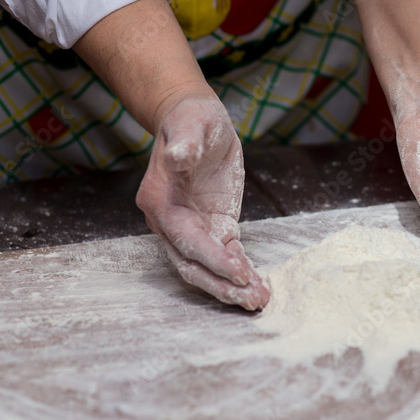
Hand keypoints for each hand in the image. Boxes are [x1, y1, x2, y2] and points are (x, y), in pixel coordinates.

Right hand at [136, 96, 268, 309]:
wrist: (194, 120)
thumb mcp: (191, 123)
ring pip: (206, 268)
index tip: (239, 271)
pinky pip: (225, 255)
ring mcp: (191, 227)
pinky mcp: (213, 226)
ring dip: (231, 286)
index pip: (185, 238)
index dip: (212, 257)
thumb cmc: (191, 119)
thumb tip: (179, 157)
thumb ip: (186, 143)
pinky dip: (240, 271)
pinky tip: (258, 284)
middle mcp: (169, 221)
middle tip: (251, 299)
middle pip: (191, 264)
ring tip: (259, 300)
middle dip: (221, 285)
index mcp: (160, 199)